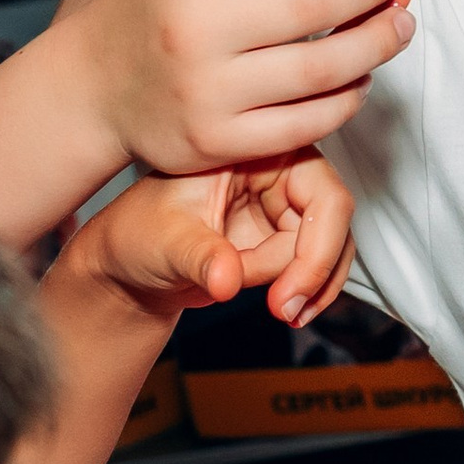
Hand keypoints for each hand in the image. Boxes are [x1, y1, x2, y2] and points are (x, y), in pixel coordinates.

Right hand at [59, 0, 413, 179]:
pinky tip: (364, 75)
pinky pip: (308, 123)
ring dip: (377, 43)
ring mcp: (206, 93)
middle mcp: (191, 32)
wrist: (86, 90)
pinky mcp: (220, 142)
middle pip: (312, 7)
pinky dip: (349, 97)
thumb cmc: (146, 4)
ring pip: (321, 69)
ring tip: (401, 22)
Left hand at [68, 151, 356, 329]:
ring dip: (311, 287)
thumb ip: (201, 257)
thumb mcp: (164, 241)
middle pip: (331, 224)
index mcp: (258, 152)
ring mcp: (286, 209)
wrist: (130, 265)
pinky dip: (310, 294)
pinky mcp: (286, 240)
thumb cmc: (138, 233)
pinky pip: (320, 267)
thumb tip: (228, 278)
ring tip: (277, 310)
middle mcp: (281, 174)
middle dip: (310, 272)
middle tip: (281, 307)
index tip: (290, 291)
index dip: (317, 246)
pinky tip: (287, 311)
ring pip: (332, 248)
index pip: (321, 193)